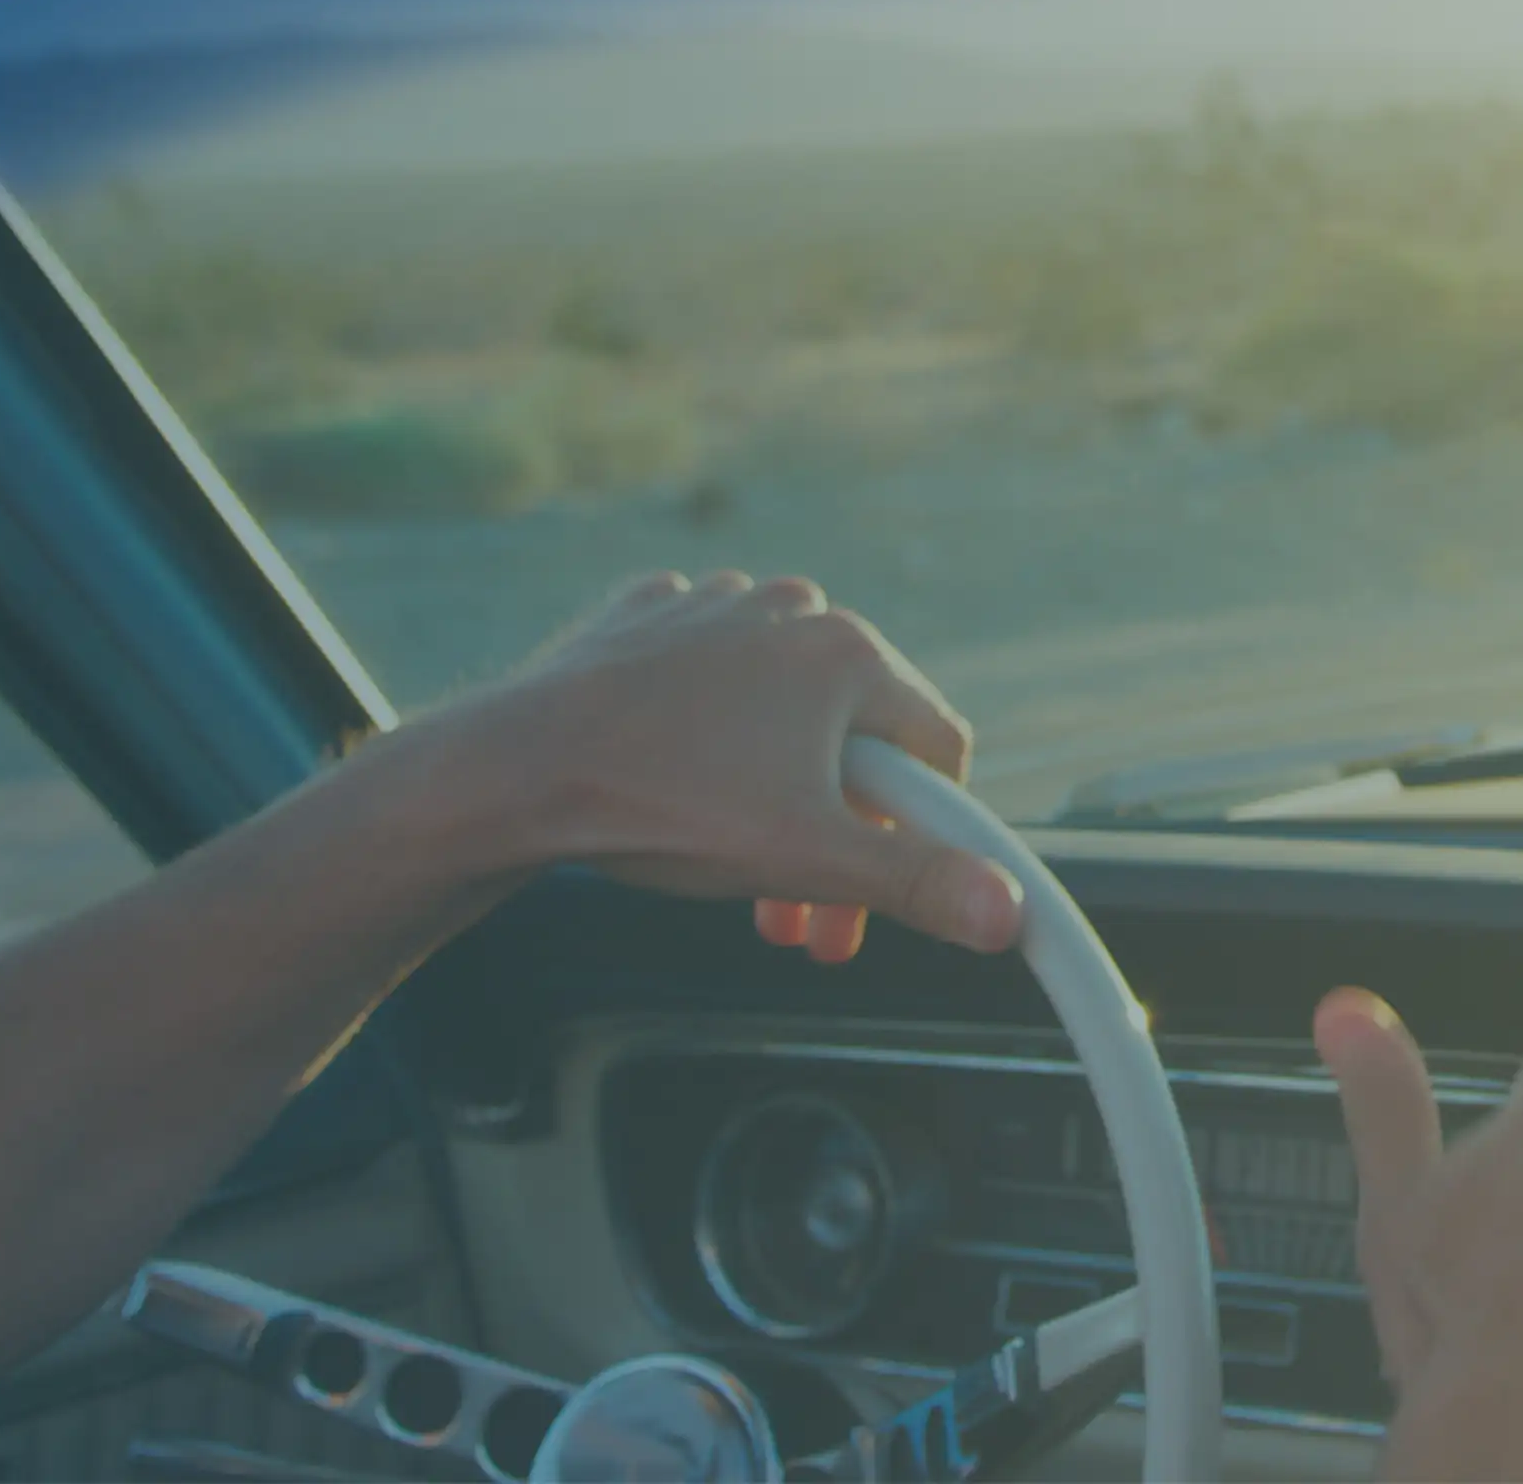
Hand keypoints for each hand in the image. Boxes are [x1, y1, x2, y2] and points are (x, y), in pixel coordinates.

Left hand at [433, 570, 1021, 959]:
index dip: (920, 842)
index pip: (937, 751)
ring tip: (725, 855)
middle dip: (835, 835)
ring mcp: (713, 604)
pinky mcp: (646, 616)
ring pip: (779, 710)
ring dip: (773, 789)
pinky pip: (703, 676)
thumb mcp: (807, 859)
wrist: (513, 770)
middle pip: (854, 738)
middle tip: (795, 918)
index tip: (873, 903)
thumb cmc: (660, 806)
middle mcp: (790, 609)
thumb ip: (917, 882)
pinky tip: (673, 781)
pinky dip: (703, 733)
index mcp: (847, 655)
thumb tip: (1009, 913)